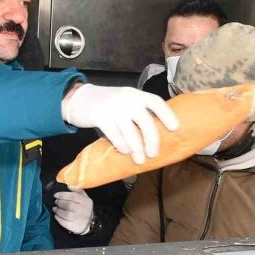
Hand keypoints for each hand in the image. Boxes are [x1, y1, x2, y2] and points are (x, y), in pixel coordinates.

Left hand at [53, 185, 93, 234]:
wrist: (89, 224)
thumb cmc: (84, 208)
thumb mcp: (84, 198)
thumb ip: (77, 190)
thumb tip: (68, 185)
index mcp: (86, 202)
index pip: (73, 196)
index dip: (62, 195)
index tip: (56, 195)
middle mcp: (83, 210)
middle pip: (68, 205)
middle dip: (59, 202)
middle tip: (56, 202)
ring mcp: (79, 219)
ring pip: (65, 214)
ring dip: (57, 210)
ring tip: (55, 208)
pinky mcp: (74, 227)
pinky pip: (63, 222)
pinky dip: (58, 218)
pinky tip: (56, 215)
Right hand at [62, 84, 178, 164]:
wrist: (79, 98)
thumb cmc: (108, 104)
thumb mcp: (126, 100)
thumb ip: (139, 112)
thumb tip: (157, 134)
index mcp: (137, 95)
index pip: (156, 102)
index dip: (167, 115)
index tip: (175, 128)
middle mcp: (128, 99)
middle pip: (146, 122)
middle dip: (152, 140)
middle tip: (153, 154)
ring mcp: (114, 108)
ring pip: (131, 133)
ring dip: (137, 149)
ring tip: (139, 159)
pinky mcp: (100, 117)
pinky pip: (115, 136)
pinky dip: (122, 146)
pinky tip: (125, 151)